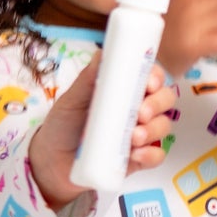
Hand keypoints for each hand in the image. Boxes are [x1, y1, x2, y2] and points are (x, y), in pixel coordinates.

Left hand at [28, 58, 177, 208]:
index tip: (149, 84)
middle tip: (141, 113)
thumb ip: (88, 80)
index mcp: (124, 91)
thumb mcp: (71, 101)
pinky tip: (137, 155)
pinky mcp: (137, 160)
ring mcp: (139, 134)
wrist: (52, 162)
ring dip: (154, 129)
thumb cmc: (63, 126)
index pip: (150, 77)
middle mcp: (136, 110)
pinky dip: (151, 155)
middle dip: (158, 103)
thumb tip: (102, 54)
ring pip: (163, 126)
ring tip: (133, 138)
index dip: (155, 77)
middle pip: (164, 99)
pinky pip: (156, 156)